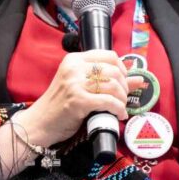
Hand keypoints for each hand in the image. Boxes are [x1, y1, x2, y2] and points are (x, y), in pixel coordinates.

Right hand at [14, 50, 142, 147]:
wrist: (39, 123)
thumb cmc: (61, 104)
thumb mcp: (83, 86)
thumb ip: (110, 80)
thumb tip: (139, 78)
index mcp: (75, 60)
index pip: (110, 55)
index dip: (122, 69)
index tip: (123, 81)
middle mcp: (74, 68)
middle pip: (114, 71)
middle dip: (124, 87)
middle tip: (121, 98)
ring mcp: (75, 84)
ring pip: (113, 85)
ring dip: (122, 99)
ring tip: (120, 107)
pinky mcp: (78, 100)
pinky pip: (109, 102)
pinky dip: (118, 109)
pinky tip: (118, 115)